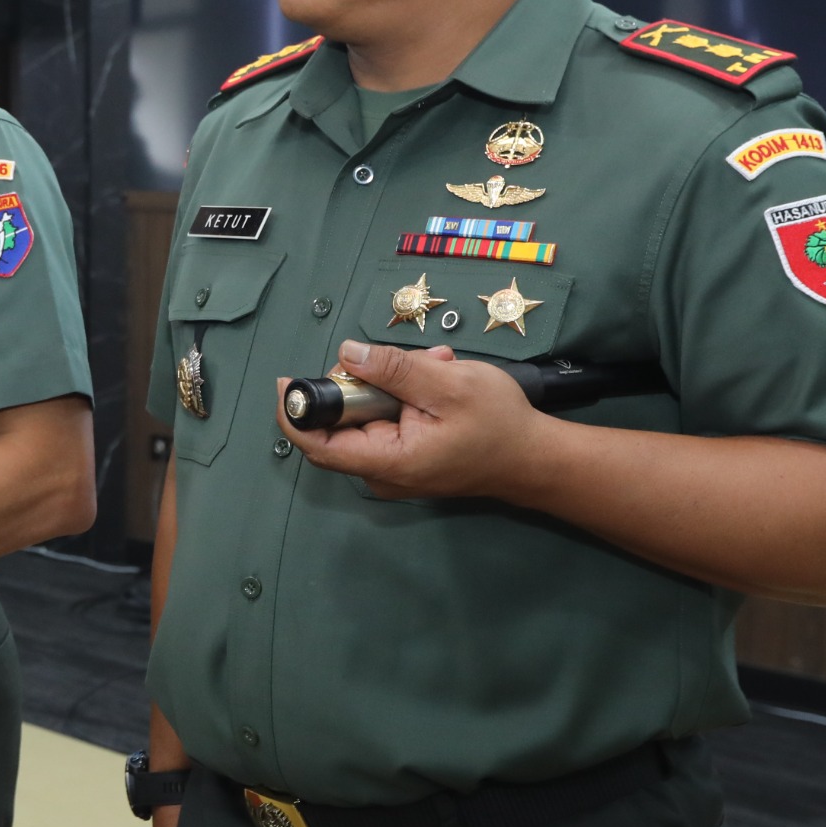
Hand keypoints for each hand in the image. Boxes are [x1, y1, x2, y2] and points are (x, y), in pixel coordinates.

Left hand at [279, 339, 549, 501]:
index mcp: (388, 462)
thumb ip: (395, 369)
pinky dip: (406, 395)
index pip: (319, 445)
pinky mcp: (406, 456)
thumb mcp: (448, 384)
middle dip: (367, 381)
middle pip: (344, 422)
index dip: (297, 413)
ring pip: (369, 414)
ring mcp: (394, 467)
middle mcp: (382, 472)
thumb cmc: (499, 425)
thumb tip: (347, 354)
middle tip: (409, 358)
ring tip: (435, 364)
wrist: (536, 458)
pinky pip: (388, 420)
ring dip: (394, 383)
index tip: (289, 381)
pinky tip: (437, 376)